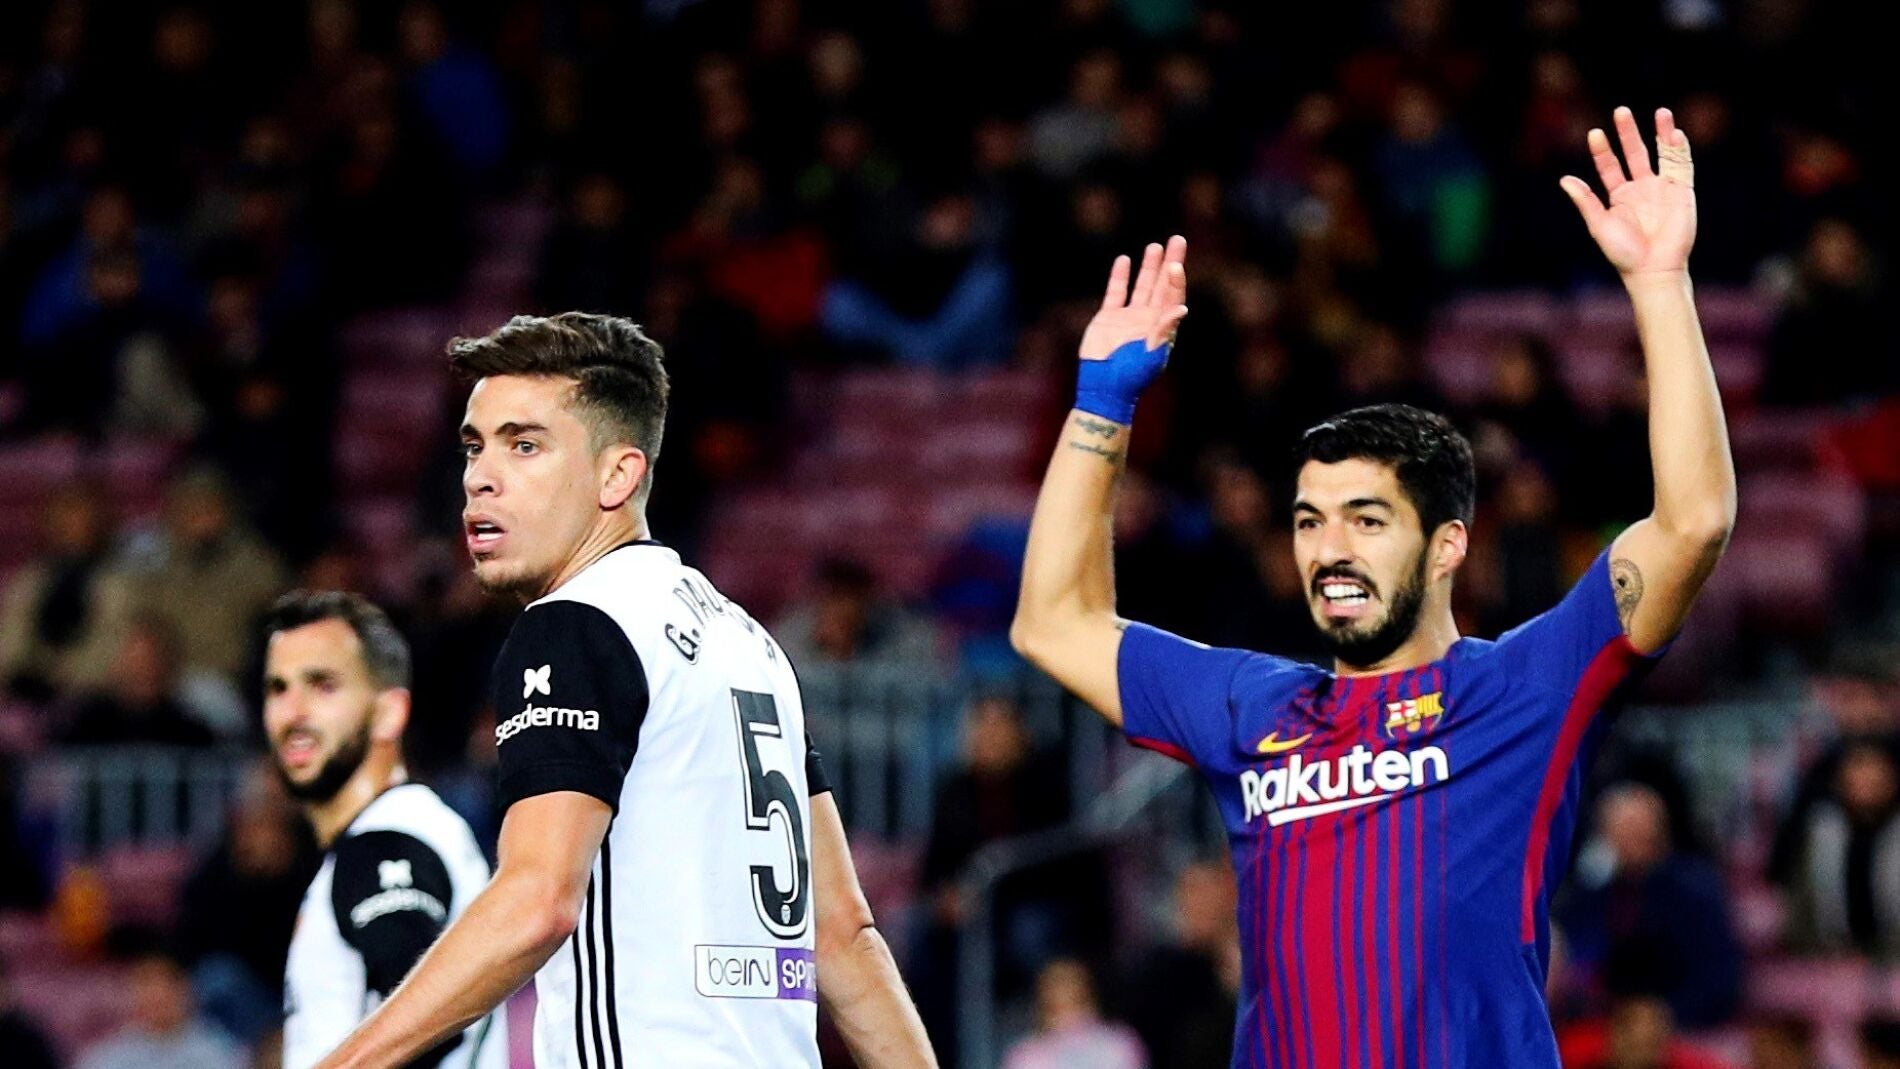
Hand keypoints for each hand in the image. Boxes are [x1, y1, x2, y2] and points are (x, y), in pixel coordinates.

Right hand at [1073, 237, 1187, 423]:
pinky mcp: (1108, 319)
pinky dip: (1120, 278)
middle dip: (1170, 263)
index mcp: (1162, 328)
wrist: (1103, 389)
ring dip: (1149, 267)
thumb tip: (1181, 308)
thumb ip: (1164, 330)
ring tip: (1155, 246)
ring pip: (1141, 286)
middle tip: (1177, 239)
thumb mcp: (1152, 355)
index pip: (1173, 297)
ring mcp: (1128, 318)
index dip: (1176, 280)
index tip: (1176, 264)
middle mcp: (1148, 319)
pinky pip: (1116, 293)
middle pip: (1162, 285)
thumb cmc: (1131, 377)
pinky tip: (1124, 260)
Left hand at [1560, 107, 1695, 278]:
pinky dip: (1680, 149)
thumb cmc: (1623, 252)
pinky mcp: (1683, 192)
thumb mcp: (1599, 224)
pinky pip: (1682, 166)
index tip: (1594, 133)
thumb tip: (1564, 179)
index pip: (1609, 166)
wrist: (1653, 269)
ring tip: (1661, 111)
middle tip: (1621, 111)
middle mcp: (1641, 188)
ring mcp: (1663, 188)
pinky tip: (1674, 133)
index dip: (1602, 150)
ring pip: (1662, 154)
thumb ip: (1585, 200)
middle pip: (1634, 153)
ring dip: (1661, 133)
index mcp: (1619, 196)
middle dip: (1628, 132)